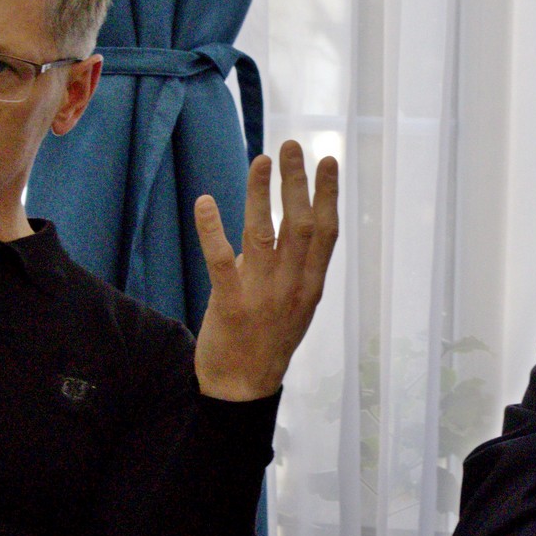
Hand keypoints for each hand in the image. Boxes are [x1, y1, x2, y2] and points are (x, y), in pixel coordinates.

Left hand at [192, 140, 339, 400]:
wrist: (243, 389)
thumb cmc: (267, 343)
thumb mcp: (294, 307)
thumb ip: (293, 270)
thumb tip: (279, 231)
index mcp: (311, 286)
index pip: (326, 233)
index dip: (328, 195)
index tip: (329, 161)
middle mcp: (292, 288)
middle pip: (299, 225)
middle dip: (297, 183)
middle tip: (291, 146)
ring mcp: (262, 296)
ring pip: (264, 235)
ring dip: (262, 194)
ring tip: (261, 160)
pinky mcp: (230, 304)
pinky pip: (221, 260)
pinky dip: (212, 229)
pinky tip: (206, 201)